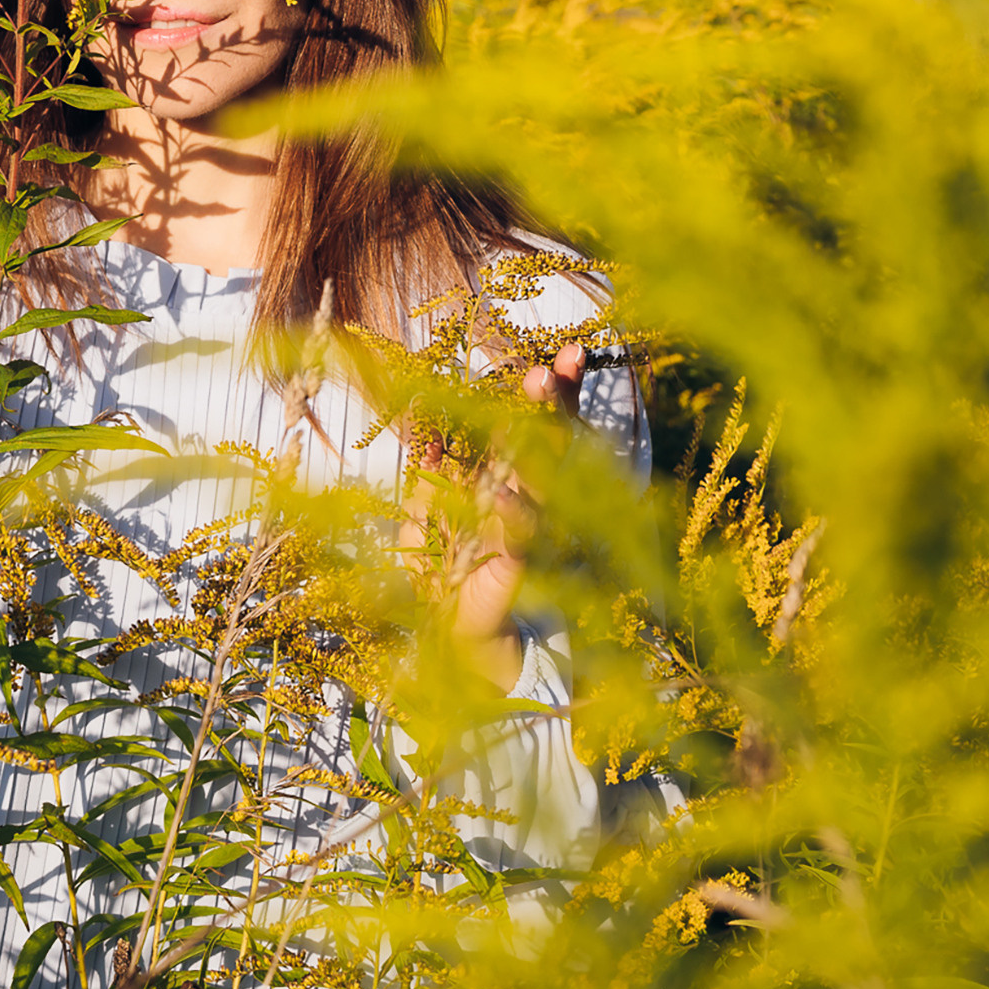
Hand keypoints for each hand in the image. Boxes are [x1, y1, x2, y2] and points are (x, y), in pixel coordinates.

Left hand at [403, 342, 585, 691]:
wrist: (449, 632)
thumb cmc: (442, 570)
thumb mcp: (423, 513)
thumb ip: (431, 476)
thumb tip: (431, 440)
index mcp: (515, 477)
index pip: (543, 425)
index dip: (556, 393)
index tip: (565, 356)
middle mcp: (536, 498)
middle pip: (556, 443)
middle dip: (555, 405)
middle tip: (550, 370)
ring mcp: (536, 531)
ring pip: (546, 483)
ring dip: (535, 449)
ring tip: (524, 418)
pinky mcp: (522, 567)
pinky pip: (520, 536)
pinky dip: (511, 516)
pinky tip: (499, 495)